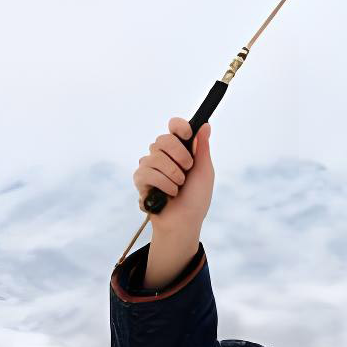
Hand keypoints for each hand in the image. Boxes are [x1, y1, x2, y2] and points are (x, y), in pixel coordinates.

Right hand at [133, 116, 214, 239]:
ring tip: (178, 187)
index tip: (187, 134)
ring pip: (155, 156)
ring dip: (173, 174)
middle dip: (180, 155)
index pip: (174, 126)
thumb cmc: (196, 199)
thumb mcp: (204, 172)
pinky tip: (167, 194)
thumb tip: (206, 125)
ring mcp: (150, 166)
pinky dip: (162, 184)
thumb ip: (202, 148)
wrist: (184, 222)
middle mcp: (163, 154)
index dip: (179, 127)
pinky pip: (147, 172)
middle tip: (187, 170)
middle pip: (163, 139)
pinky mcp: (140, 179)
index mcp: (180, 149)